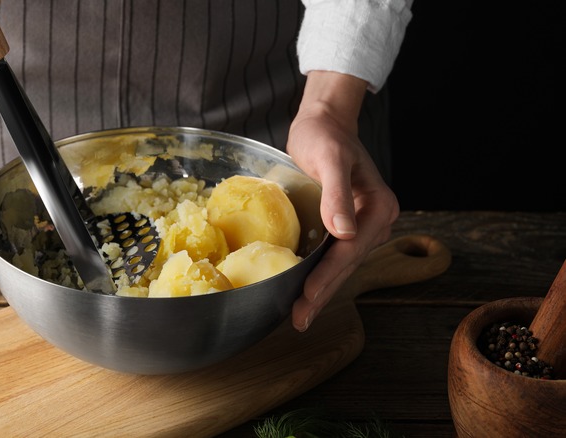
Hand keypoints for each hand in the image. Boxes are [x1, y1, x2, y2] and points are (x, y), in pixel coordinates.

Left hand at [287, 70, 398, 331]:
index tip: (306, 298)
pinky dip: (318, 273)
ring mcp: (362, 225)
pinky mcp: (346, 225)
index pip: (349, 251)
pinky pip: (333, 255)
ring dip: (320, 289)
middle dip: (322, 293)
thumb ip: (337, 194)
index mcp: (378, 207)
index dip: (326, 277)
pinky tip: (303, 289)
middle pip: (346, 265)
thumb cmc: (324, 135)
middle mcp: (375, 221)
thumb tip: (344, 233)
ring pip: (340, 265)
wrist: (324, 121)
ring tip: (299, 315)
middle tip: (299, 320)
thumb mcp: (329, 159)